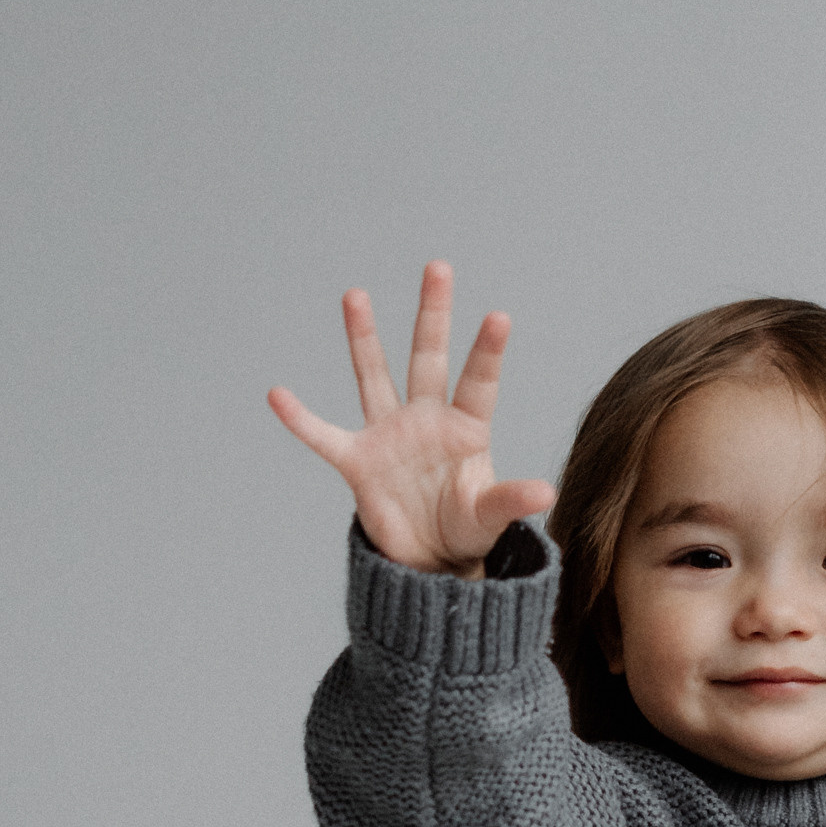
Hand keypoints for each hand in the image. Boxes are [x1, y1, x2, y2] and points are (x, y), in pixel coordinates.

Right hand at [268, 260, 554, 572]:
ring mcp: (389, 435)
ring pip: (375, 376)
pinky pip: (323, 436)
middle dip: (433, 315)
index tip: (499, 317)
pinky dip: (300, 420)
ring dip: (364, 338)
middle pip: (428, 358)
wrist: (429, 558)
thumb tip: (548, 494)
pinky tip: (277, 395)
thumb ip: (512, 500)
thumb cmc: (465, 527)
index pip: (479, 382)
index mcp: (466, 428)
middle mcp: (427, 419)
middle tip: (438, 267)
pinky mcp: (358, 460)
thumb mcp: (490, 516)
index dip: (487, 352)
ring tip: (356, 294)